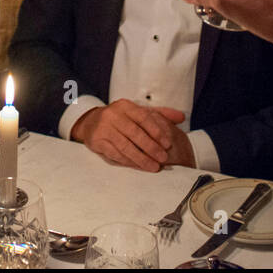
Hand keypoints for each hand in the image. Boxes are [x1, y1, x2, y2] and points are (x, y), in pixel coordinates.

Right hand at [70, 99, 188, 171]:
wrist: (91, 122)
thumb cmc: (120, 118)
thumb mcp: (138, 112)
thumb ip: (160, 114)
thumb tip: (181, 117)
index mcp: (125, 106)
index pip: (144, 118)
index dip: (156, 131)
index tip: (167, 144)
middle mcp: (113, 115)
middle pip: (135, 133)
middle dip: (151, 147)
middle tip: (163, 158)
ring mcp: (104, 128)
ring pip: (125, 146)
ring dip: (141, 158)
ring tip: (154, 167)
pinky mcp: (97, 141)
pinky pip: (115, 154)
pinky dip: (128, 161)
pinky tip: (138, 166)